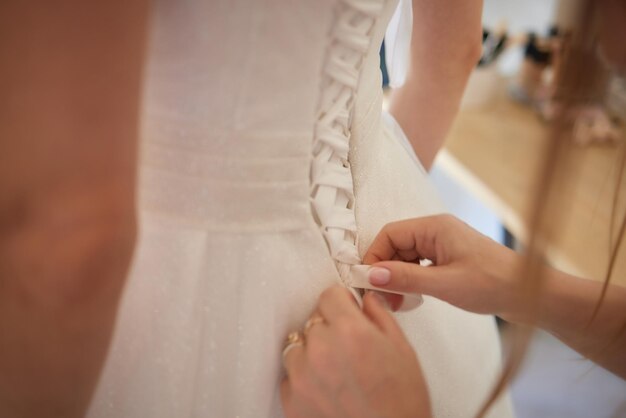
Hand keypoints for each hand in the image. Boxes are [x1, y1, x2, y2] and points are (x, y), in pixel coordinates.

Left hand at [280, 287, 430, 417]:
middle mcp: (322, 349)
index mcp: (350, 331)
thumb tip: (367, 300)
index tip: (347, 312)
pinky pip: (289, 375)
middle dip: (329, 328)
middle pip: (313, 320)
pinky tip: (325, 388)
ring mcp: (302, 376)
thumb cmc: (402, 403)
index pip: (329, 296)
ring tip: (334, 370)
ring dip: (312, 351)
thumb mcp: (402, 349)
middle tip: (348, 347)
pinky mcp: (292, 401)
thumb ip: (380, 316)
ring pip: (297, 346)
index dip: (342, 303)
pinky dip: (303, 378)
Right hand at [363, 214, 525, 322]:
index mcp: (435, 227)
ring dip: (398, 278)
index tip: (367, 283)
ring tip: (398, 303)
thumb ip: (405, 278)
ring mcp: (444, 245)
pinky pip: (419, 265)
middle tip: (383, 299)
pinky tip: (412, 298)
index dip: (374, 257)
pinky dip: (411, 281)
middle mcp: (437, 231)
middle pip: (396, 245)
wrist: (531, 295)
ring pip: (406, 257)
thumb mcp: (444, 284)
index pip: (390, 234)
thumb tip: (370, 275)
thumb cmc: (493, 284)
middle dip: (385, 271)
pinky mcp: (450, 259)